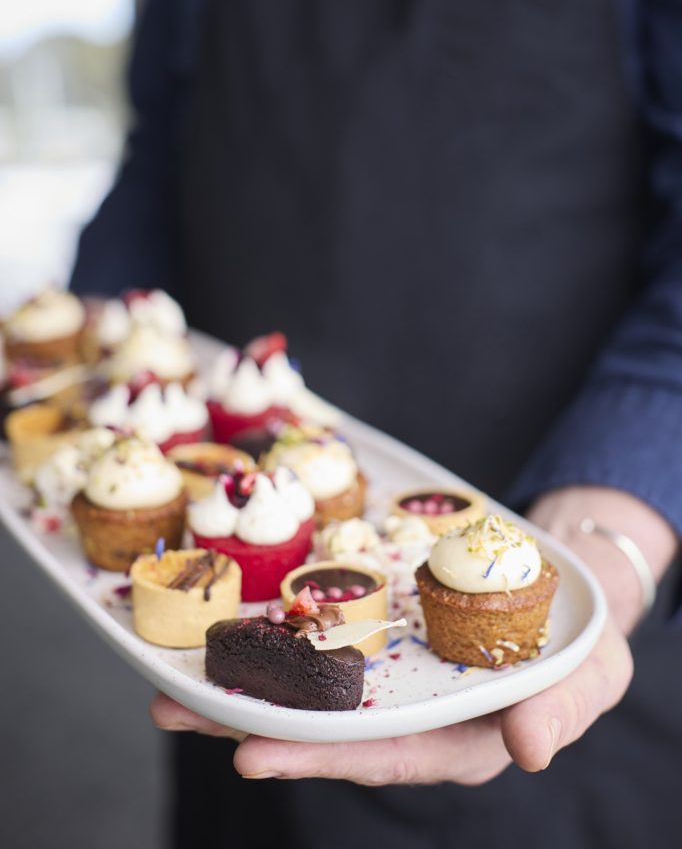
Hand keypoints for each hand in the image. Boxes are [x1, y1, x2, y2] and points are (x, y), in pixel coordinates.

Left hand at [151, 486, 677, 783]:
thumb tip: (532, 749)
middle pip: (321, 724)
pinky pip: (324, 638)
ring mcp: (390, 673)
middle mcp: (408, 712)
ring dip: (243, 685)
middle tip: (173, 713)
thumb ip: (562, 711)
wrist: (565, 589)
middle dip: (248, 723)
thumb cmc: (581, 646)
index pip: (377, 754)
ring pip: (310, 685)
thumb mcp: (588, 678)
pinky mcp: (379, 632)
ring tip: (171, 684)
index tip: (253, 757)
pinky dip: (278, 637)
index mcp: (452, 737)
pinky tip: (231, 630)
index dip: (316, 756)